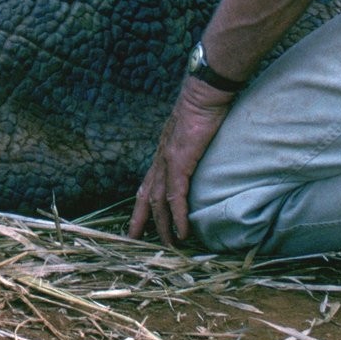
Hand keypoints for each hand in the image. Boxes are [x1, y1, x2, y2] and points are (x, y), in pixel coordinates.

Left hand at [128, 77, 236, 245]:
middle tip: (136, 241)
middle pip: (145, 197)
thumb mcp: (191, 133)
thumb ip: (189, 149)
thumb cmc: (202, 108)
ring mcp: (167, 161)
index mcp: (162, 154)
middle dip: (141, 221)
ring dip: (163, 226)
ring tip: (168, 246)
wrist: (204, 93)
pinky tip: (182, 232)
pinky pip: (176, 196)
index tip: (136, 224)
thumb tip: (196, 158)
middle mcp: (160, 159)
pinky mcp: (179, 161)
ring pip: (158, 201)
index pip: (146, 185)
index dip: (140, 207)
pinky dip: (178, 216)